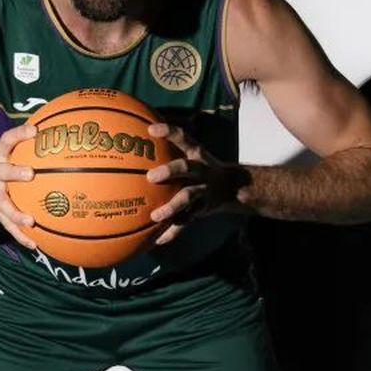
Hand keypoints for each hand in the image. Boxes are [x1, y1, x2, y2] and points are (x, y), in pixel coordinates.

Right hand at [0, 123, 39, 250]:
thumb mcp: (5, 150)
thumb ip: (27, 144)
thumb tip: (61, 132)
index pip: (7, 139)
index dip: (19, 134)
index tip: (34, 130)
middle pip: (1, 171)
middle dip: (14, 172)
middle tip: (30, 174)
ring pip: (3, 204)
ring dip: (16, 213)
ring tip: (30, 221)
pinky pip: (7, 225)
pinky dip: (20, 236)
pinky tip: (34, 244)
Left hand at [146, 122, 249, 245]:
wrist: (234, 188)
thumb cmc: (202, 168)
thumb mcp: (194, 153)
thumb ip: (171, 147)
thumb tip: (136, 141)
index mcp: (196, 154)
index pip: (183, 137)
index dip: (169, 132)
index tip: (151, 129)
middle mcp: (201, 170)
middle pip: (187, 167)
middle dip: (170, 171)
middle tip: (150, 177)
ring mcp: (204, 191)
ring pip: (188, 197)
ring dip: (171, 207)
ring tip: (155, 216)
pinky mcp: (203, 209)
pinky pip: (186, 222)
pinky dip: (172, 232)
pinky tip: (157, 241)